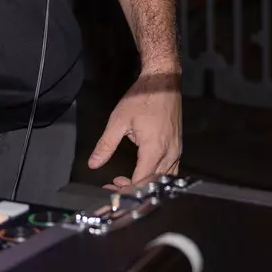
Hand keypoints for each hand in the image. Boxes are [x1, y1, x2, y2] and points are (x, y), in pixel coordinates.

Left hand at [87, 68, 181, 189]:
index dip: (125, 190)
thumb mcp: (118, 121)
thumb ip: (106, 144)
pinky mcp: (178, 146)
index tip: (111, 188)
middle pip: (152, 183)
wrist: (163, 81)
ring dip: (145, 183)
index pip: (141, 181)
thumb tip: (93, 164)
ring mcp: (176, 150)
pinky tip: (143, 171)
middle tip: (114, 185)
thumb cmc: (142, 98)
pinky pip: (171, 169)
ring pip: (163, 178)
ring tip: (125, 179)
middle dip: (133, 188)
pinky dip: (156, 176)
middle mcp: (169, 154)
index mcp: (154, 149)